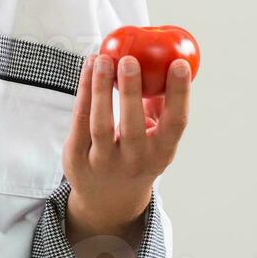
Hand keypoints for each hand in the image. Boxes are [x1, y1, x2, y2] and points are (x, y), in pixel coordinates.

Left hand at [62, 52, 189, 257]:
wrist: (108, 199)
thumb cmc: (137, 154)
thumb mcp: (155, 137)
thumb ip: (160, 104)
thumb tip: (167, 60)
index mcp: (161, 153)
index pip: (175, 124)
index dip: (179, 94)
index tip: (179, 64)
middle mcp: (134, 162)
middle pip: (133, 128)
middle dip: (131, 92)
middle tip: (130, 59)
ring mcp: (103, 163)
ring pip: (100, 124)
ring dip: (100, 89)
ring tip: (103, 58)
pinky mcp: (77, 158)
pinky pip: (80, 120)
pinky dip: (84, 91)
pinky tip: (89, 67)